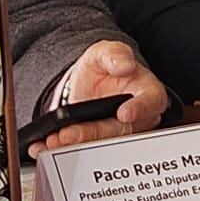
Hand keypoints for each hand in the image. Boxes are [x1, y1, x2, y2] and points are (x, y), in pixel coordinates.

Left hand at [28, 40, 169, 158]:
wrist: (88, 81)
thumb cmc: (106, 66)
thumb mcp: (106, 52)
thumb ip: (115, 54)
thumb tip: (125, 65)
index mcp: (148, 93)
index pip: (151, 102)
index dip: (140, 109)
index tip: (124, 113)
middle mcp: (138, 118)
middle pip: (120, 130)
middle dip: (93, 133)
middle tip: (69, 133)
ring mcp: (118, 133)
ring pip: (101, 144)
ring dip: (76, 144)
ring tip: (55, 139)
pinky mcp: (99, 143)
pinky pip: (84, 149)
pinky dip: (64, 148)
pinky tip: (48, 145)